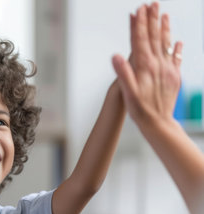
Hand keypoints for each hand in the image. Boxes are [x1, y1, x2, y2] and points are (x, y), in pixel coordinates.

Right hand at [112, 2, 182, 126]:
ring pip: (166, 44)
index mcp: (145, 66)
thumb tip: (116, 56)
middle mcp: (158, 65)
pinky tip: (177, 42)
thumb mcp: (128, 92)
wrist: (159, 123)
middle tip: (152, 4)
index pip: (141, 40)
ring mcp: (168, 70)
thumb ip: (123, 72)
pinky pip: (176, 58)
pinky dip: (176, 48)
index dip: (139, 24)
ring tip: (164, 15)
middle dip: (152, 20)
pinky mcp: (174, 77)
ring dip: (164, 29)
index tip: (139, 10)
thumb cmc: (140, 109)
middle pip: (154, 37)